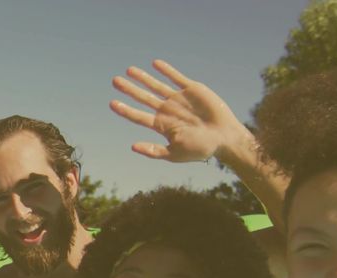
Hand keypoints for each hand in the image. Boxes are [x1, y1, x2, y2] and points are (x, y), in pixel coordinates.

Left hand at [110, 60, 247, 162]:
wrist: (224, 137)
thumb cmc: (201, 149)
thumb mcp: (175, 153)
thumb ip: (154, 150)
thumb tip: (132, 147)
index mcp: (162, 125)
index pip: (138, 116)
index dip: (125, 110)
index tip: (112, 103)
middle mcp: (167, 111)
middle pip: (144, 98)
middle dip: (129, 89)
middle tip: (115, 81)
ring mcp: (178, 99)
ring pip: (157, 85)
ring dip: (143, 78)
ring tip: (129, 70)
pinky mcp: (192, 90)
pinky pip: (176, 78)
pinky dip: (166, 70)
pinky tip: (155, 64)